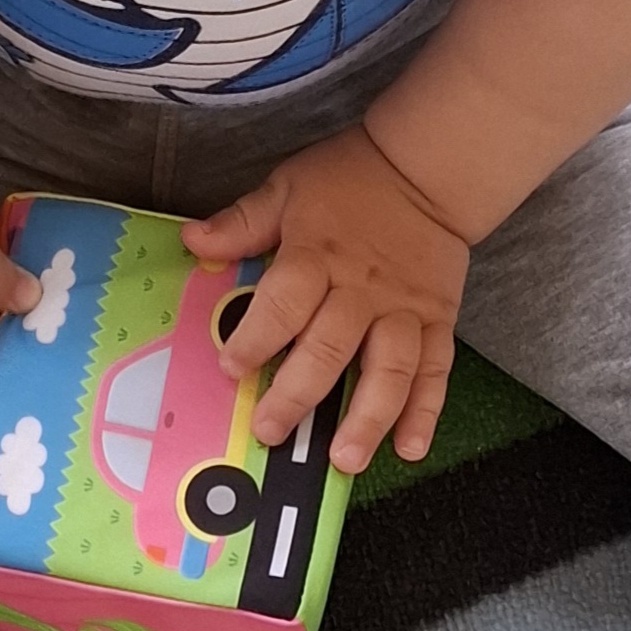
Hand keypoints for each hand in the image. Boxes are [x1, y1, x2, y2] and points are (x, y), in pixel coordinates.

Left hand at [183, 125, 469, 471]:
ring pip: (389, 370)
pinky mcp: (438, 322)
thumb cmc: (349, 179)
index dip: (256, 338)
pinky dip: (425, 413)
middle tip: (271, 432)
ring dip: (368, 418)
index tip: (230, 368)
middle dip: (298, 395)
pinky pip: (435, 372)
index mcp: (318, 255)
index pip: (284, 303)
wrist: (428, 169)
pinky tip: (410, 449)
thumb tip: (192, 241)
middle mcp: (362, 290)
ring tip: (344, 460)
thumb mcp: (287, 188)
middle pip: (331, 348)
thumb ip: (242, 222)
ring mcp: (404, 310)